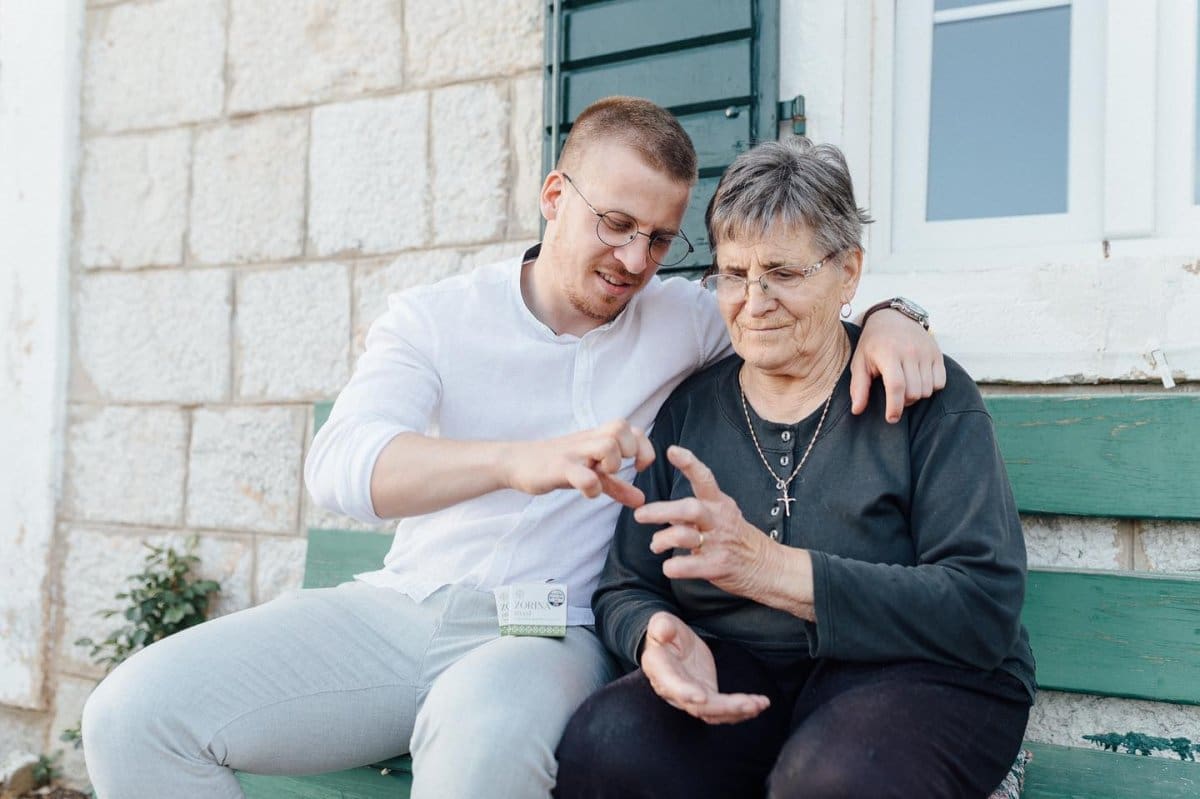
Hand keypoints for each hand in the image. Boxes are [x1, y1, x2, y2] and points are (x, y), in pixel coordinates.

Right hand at [504, 420, 654, 507]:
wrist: (516, 462)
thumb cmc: (557, 465)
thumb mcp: (590, 473)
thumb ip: (616, 486)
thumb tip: (641, 500)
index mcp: (597, 438)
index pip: (634, 429)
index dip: (644, 447)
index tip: (637, 467)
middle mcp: (587, 441)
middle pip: (622, 428)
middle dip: (630, 451)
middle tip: (618, 469)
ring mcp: (573, 453)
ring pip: (607, 445)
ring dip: (612, 464)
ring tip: (602, 477)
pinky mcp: (559, 468)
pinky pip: (582, 475)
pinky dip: (592, 487)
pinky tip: (588, 493)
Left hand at [634, 446, 769, 598]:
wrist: (769, 567)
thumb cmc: (737, 539)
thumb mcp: (720, 517)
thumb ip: (691, 512)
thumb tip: (663, 511)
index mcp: (719, 504)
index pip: (705, 478)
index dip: (689, 463)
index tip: (671, 450)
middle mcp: (719, 520)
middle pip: (689, 508)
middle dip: (661, 510)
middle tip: (639, 515)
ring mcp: (719, 543)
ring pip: (685, 536)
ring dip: (663, 540)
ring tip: (655, 546)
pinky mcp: (718, 566)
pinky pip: (692, 565)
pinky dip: (676, 566)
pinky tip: (669, 568)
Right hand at [640, 611, 769, 723]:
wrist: (669, 644)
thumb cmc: (664, 632)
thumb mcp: (661, 622)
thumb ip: (661, 626)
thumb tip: (663, 631)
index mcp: (660, 670)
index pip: (672, 685)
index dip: (686, 693)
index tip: (702, 697)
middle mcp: (674, 691)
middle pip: (698, 707)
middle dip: (724, 708)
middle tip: (748, 704)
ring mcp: (691, 697)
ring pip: (713, 713)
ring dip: (737, 712)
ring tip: (759, 704)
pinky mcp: (707, 697)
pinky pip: (723, 710)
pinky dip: (741, 710)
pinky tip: (759, 705)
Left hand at [851, 308, 945, 422]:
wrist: (892, 317)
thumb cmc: (873, 344)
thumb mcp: (859, 362)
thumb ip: (858, 387)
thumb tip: (857, 410)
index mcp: (888, 354)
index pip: (896, 386)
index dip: (895, 407)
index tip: (891, 418)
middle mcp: (910, 352)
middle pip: (914, 392)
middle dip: (904, 402)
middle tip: (895, 397)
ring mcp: (925, 352)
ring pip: (928, 390)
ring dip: (917, 396)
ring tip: (906, 388)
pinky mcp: (937, 353)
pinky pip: (940, 382)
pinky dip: (931, 388)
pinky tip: (919, 381)